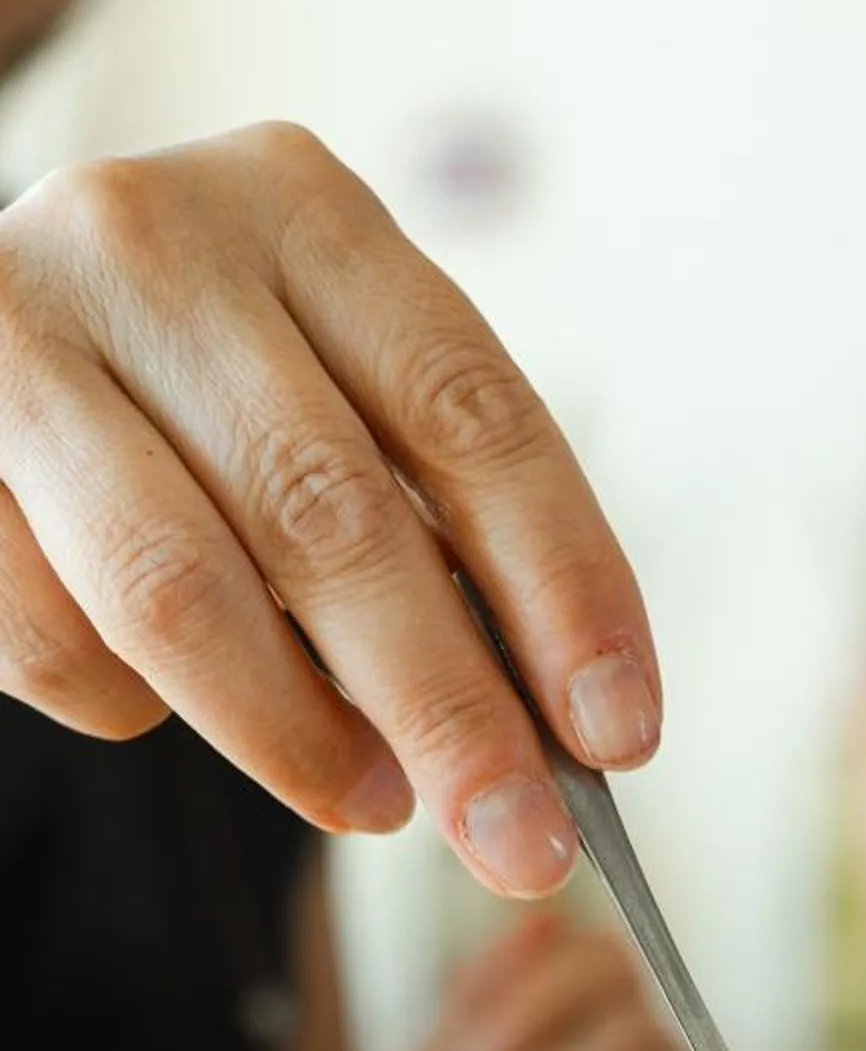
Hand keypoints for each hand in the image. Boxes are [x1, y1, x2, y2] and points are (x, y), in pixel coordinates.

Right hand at [0, 124, 658, 894]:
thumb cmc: (186, 392)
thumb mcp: (323, 396)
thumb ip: (423, 524)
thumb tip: (548, 732)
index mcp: (301, 208)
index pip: (470, 413)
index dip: (561, 587)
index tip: (620, 735)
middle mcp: (155, 240)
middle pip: (335, 516)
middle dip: (449, 710)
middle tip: (521, 842)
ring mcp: (19, 332)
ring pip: (182, 590)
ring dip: (298, 737)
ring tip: (375, 804)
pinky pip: (58, 638)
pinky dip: (132, 710)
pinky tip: (170, 706)